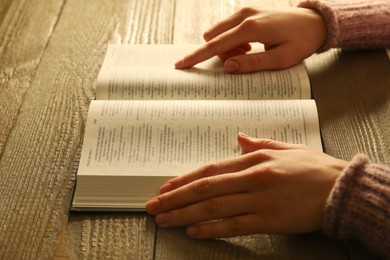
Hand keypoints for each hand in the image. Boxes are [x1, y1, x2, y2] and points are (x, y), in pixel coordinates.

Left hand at [146, 133, 347, 238]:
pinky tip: (194, 232)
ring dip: (185, 214)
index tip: (166, 188)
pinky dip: (212, 229)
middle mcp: (253, 177)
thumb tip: (237, 138)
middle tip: (154, 206)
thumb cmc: (315, 169)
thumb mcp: (286, 149)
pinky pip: (234, 225)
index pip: (210, 169)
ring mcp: (260, 199)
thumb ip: (258, 144)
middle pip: (205, 188)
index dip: (185, 179)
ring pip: (214, 207)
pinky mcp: (270, 220)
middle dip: (176, 198)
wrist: (343, 189)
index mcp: (255, 159)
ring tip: (165, 220)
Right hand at [175, 7, 326, 72]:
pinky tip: (249, 44)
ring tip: (249, 52)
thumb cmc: (300, 42)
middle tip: (242, 61)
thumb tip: (227, 67)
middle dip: (218, 54)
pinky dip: (231, 39)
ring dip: (225, 47)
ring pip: (218, 32)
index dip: (197, 57)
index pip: (216, 45)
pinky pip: (227, 27)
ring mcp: (244, 10)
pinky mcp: (247, 11)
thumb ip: (252, 64)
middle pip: (213, 38)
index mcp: (251, 28)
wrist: (315, 22)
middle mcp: (244, 15)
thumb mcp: (280, 60)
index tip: (180, 65)